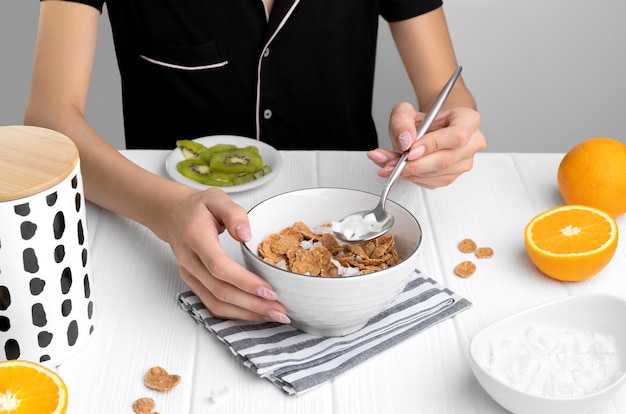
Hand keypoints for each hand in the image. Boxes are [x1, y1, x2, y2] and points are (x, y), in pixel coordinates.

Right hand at [165, 187, 289, 322]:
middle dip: (252, 304)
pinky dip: (235, 313)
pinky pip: (212, 304)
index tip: (269, 290)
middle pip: (220, 290)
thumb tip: (246, 233)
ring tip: (272, 315)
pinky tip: (254, 314)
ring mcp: (189, 274)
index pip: (219, 266)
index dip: (244, 281)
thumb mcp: (217, 198)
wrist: (173, 214)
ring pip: (215, 303)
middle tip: (279, 310)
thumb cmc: (198, 207)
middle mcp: (189, 260)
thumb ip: (234, 213)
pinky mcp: (193, 283)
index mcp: (196, 237)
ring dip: (245, 313)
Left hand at [367, 102, 485, 188]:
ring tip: (389, 164)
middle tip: (391, 163)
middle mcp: (471, 143)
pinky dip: (411, 177)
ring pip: (436, 174)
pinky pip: (431, 182)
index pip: (457, 136)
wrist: (429, 130)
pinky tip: (400, 169)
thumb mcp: (406, 111)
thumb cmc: (424, 120)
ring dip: (408, 172)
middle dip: (414, 164)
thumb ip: (401, 121)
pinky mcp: (452, 176)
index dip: (432, 145)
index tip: (410, 150)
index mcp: (468, 120)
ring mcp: (463, 162)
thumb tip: (405, 140)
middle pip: (445, 160)